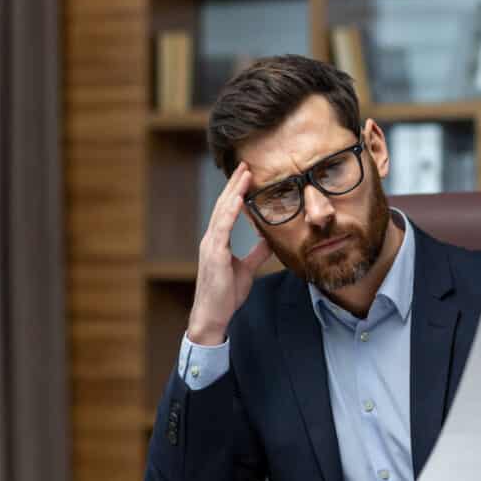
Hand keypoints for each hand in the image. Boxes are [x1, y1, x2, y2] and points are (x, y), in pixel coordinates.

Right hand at [187, 162, 273, 345]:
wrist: (213, 316)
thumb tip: (269, 239)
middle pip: (223, 205)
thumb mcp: (246, 269)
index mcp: (218, 241)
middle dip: (235, 184)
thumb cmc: (226, 295)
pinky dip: (230, 212)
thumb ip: (256, 253)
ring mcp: (211, 246)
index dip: (237, 192)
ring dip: (233, 191)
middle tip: (245, 164)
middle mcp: (212, 239)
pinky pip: (222, 228)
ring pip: (222, 212)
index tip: (247, 175)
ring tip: (244, 173)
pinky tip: (238, 199)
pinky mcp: (213, 255)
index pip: (228, 211)